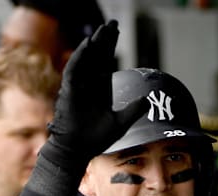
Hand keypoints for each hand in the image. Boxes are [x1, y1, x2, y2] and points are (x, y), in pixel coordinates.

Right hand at [43, 20, 146, 172]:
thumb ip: (133, 110)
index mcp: (100, 89)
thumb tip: (148, 100)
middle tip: (112, 23)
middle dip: (104, 40)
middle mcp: (89, 84)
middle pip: (97, 57)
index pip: (106, 62)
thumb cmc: (96, 139)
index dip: (110, 47)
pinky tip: (87, 44)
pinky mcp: (69, 90)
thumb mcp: (120, 122)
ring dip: (93, 44)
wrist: (78, 150)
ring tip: (101, 29)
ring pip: (86, 60)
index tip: (116, 32)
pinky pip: (74, 69)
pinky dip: (80, 56)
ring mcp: (79, 86)